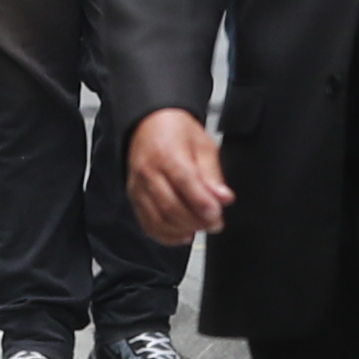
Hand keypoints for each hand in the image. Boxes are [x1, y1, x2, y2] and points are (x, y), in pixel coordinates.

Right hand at [124, 109, 231, 245]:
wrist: (149, 123)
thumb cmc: (177, 132)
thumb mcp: (203, 144)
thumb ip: (213, 174)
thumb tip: (224, 199)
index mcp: (167, 154)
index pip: (184, 183)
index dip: (201, 202)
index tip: (217, 214)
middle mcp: (148, 172)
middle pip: (170, 205)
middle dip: (196, 220)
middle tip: (215, 224)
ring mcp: (139, 187)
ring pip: (158, 219)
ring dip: (183, 229)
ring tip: (201, 227)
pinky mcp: (134, 198)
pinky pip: (148, 224)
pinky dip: (166, 235)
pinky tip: (183, 235)